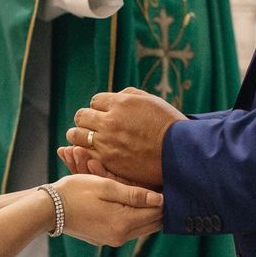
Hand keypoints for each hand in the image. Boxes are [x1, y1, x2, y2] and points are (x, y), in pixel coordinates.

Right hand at [52, 174, 162, 246]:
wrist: (49, 209)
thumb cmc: (75, 192)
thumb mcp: (106, 187)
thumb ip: (135, 194)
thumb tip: (160, 200)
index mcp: (123, 223)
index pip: (157, 213)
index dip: (164, 198)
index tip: (166, 184)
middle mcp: (120, 236)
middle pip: (152, 223)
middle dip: (158, 207)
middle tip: (159, 188)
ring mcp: (112, 240)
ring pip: (141, 227)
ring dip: (145, 212)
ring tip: (145, 194)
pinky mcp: (105, 240)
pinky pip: (128, 229)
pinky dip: (133, 217)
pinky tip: (129, 203)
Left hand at [66, 88, 187, 187]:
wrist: (179, 154)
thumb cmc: (169, 126)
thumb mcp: (152, 101)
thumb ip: (130, 96)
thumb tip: (115, 96)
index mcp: (120, 103)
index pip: (95, 101)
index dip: (99, 108)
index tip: (104, 115)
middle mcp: (110, 121)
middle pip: (81, 116)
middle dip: (85, 120)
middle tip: (91, 126)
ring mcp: (107, 142)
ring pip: (76, 135)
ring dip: (78, 136)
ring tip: (85, 140)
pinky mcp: (108, 161)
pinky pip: (85, 154)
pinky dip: (85, 152)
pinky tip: (91, 153)